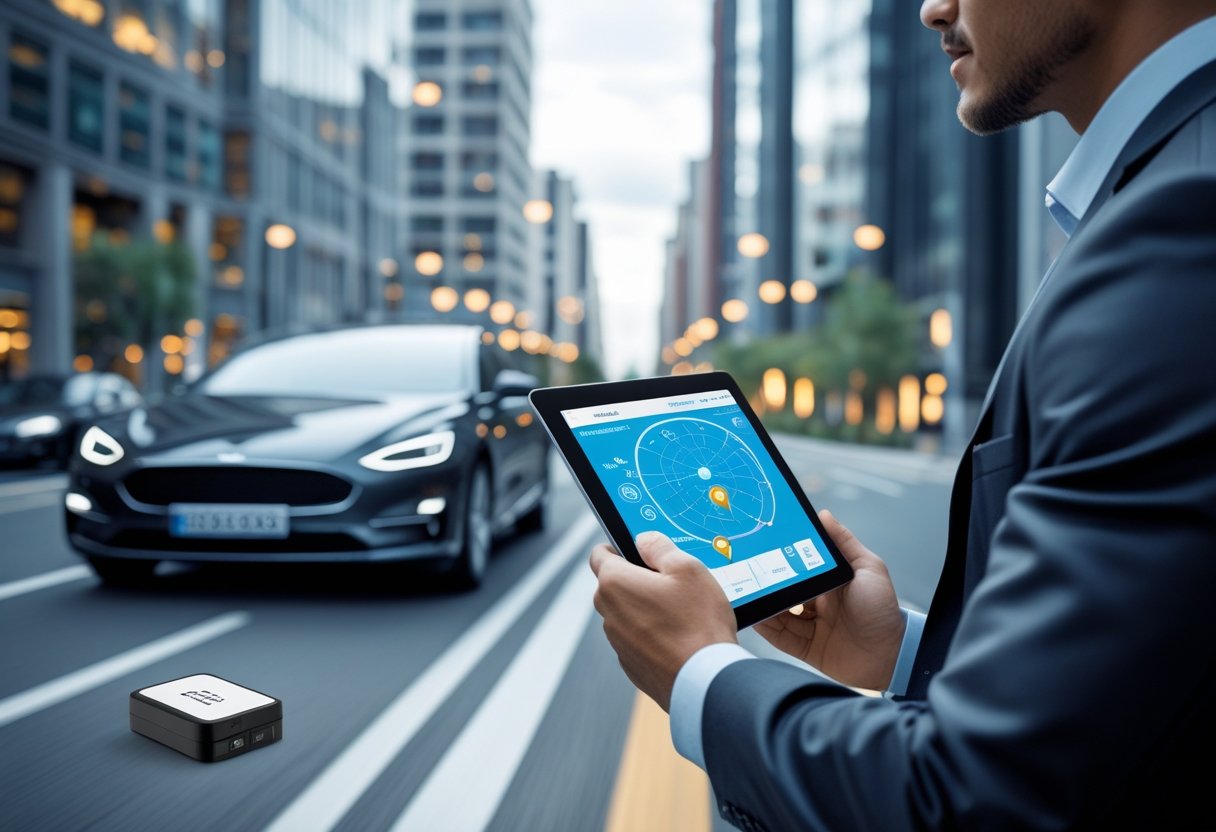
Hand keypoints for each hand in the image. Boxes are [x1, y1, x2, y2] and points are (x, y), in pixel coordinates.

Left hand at [589, 531, 736, 710]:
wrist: (706, 680)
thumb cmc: (698, 623)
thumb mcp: (688, 569)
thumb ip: (659, 547)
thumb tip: (643, 539)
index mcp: (615, 584)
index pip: (599, 555)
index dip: (618, 546)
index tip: (638, 549)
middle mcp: (608, 613)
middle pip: (614, 585)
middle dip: (637, 579)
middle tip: (671, 581)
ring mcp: (618, 643)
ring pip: (627, 614)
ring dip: (645, 609)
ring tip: (681, 612)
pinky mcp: (631, 665)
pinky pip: (637, 639)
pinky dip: (652, 635)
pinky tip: (680, 637)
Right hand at [753, 509, 904, 690]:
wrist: (892, 655)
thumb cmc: (884, 610)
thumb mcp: (869, 568)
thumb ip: (845, 542)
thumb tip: (823, 514)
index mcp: (829, 582)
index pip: (799, 567)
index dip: (783, 559)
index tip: (764, 547)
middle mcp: (818, 602)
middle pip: (786, 590)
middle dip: (769, 582)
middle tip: (749, 572)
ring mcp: (811, 626)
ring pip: (779, 614)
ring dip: (765, 605)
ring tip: (748, 594)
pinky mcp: (807, 648)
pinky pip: (781, 637)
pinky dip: (767, 629)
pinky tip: (756, 618)